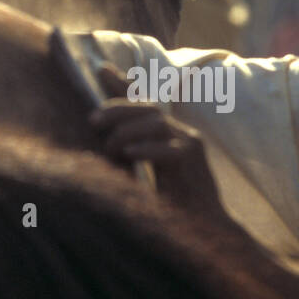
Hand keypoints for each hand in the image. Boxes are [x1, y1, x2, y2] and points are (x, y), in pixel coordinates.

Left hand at [89, 65, 228, 220]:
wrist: (204, 230)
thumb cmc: (172, 206)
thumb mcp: (145, 175)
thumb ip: (129, 154)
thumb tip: (102, 143)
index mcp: (170, 135)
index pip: (144, 103)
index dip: (123, 85)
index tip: (102, 69)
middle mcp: (182, 133)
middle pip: (148, 107)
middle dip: (118, 109)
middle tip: (94, 120)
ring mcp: (190, 145)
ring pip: (156, 123)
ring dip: (128, 132)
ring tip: (111, 147)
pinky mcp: (193, 161)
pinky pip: (169, 148)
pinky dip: (147, 149)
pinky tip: (129, 154)